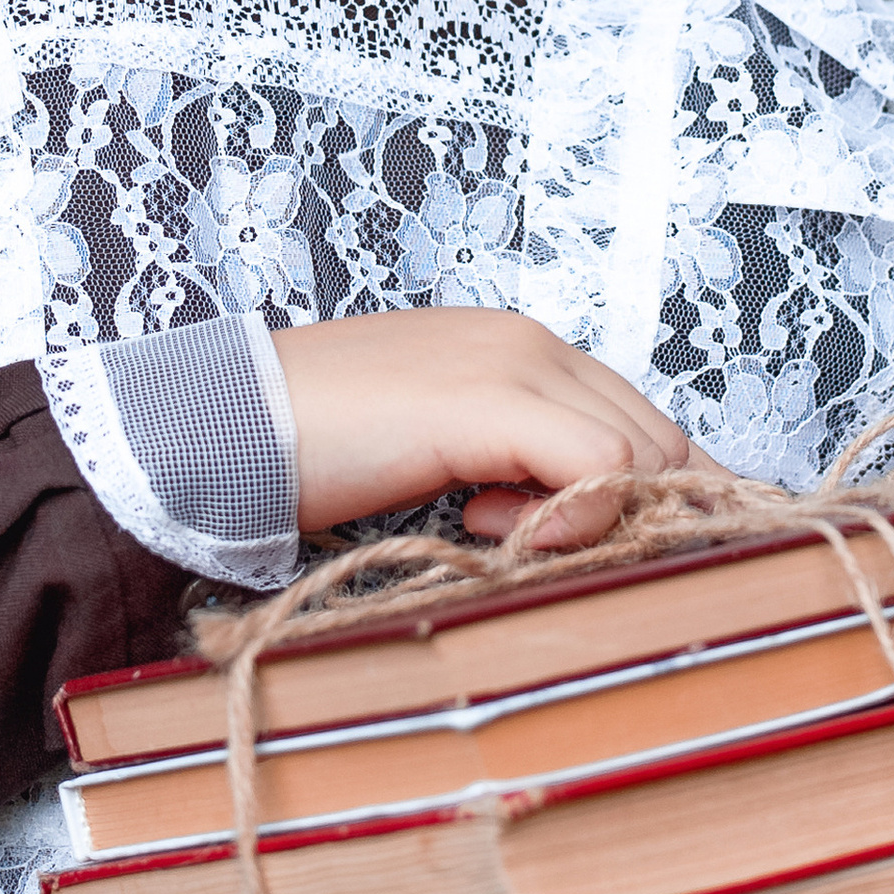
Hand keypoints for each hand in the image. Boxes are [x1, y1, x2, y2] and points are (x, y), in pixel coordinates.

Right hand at [270, 310, 697, 542]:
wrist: (230, 421)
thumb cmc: (317, 444)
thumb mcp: (438, 449)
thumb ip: (506, 464)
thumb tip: (566, 517)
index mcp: (520, 348)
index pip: (638, 420)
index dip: (648, 496)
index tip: (609, 550)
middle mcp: (533, 343)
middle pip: (663, 438)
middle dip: (636, 511)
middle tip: (540, 545)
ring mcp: (517, 365)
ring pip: (647, 451)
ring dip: (597, 514)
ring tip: (491, 527)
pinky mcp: (492, 401)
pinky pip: (602, 463)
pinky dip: (580, 515)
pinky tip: (493, 526)